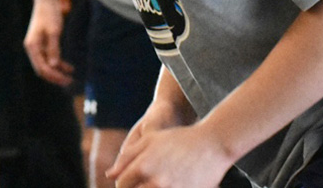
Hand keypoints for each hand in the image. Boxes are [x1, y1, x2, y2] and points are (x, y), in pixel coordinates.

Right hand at [23, 0, 73, 86]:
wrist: (47, 1)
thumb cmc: (50, 14)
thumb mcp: (54, 31)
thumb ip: (53, 49)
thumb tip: (54, 65)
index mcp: (32, 46)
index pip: (41, 68)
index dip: (53, 76)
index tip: (66, 80)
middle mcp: (32, 48)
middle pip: (42, 69)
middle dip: (55, 76)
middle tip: (69, 82)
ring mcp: (37, 46)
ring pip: (47, 65)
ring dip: (57, 72)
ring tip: (70, 77)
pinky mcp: (43, 43)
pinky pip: (50, 57)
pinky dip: (59, 63)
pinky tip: (69, 68)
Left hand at [107, 122, 231, 187]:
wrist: (213, 144)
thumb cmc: (180, 139)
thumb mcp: (150, 139)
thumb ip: (127, 157)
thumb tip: (110, 174)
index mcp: (143, 166)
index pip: (122, 184)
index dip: (123, 184)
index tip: (129, 182)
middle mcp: (155, 181)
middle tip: (142, 183)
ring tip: (156, 182)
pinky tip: (170, 183)